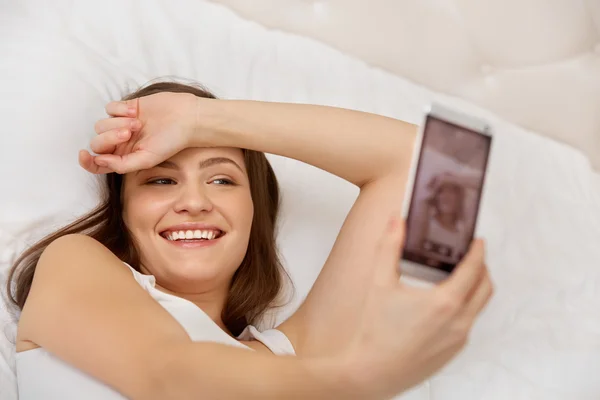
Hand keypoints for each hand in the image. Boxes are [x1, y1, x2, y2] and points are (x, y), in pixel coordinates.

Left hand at [79, 92, 202, 173]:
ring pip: (101, 124)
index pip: (98, 164)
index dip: (87, 162)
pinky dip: (120, 110)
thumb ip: (122, 165)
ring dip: (118, 122)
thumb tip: (98, 161)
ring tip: (138, 122)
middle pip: (98, 142)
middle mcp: (121, 143)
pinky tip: (136, 112)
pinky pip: (109, 108)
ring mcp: (122, 124)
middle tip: (130, 132)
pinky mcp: (125, 108)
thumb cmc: (171, 142)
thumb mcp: (147, 159)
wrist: (186, 118)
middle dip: (110, 137)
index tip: (84, 154)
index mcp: (125, 158)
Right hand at [344, 218, 492, 398]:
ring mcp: (458, 338)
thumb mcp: (379, 283)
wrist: (371, 372)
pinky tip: (442, 304)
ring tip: (457, 278)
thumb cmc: (375, 331)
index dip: (478, 251)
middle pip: (485, 287)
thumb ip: (389, 247)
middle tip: (471, 256)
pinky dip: (464, 307)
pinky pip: (467, 323)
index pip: (473, 269)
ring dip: (475, 288)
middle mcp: (458, 321)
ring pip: (478, 306)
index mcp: (444, 302)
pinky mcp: (453, 351)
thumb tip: (397, 221)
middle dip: (481, 268)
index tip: (478, 241)